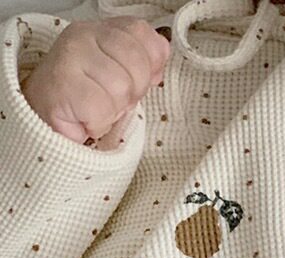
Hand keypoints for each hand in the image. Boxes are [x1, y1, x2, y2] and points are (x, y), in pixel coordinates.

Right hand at [21, 17, 168, 143]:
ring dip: (115, 109)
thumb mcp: (120, 74)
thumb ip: (143, 60)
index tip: (136, 81)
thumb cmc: (84, 98)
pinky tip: (87, 118)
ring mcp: (71, 56)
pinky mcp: (63, 84)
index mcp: (100, 29)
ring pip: (121, 86)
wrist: (43, 118)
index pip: (141, 32)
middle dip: (134, 90)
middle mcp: (83, 36)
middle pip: (136, 61)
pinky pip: (102, 107)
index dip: (149, 63)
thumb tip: (163, 52)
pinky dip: (100, 122)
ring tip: (99, 109)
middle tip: (115, 100)